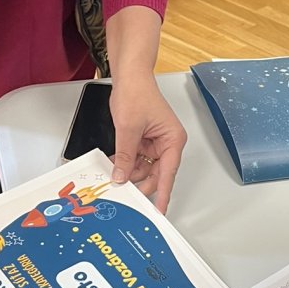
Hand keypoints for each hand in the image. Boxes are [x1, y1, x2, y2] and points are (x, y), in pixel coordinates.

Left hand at [108, 73, 186, 211]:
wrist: (130, 76)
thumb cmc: (137, 93)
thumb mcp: (128, 129)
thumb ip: (126, 156)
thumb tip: (122, 177)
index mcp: (173, 140)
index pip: (168, 174)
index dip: (163, 194)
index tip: (159, 210)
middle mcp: (167, 143)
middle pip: (155, 173)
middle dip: (140, 183)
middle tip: (127, 196)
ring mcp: (155, 143)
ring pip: (144, 168)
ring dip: (129, 173)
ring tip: (115, 177)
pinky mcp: (144, 140)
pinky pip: (136, 159)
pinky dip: (126, 163)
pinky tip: (115, 166)